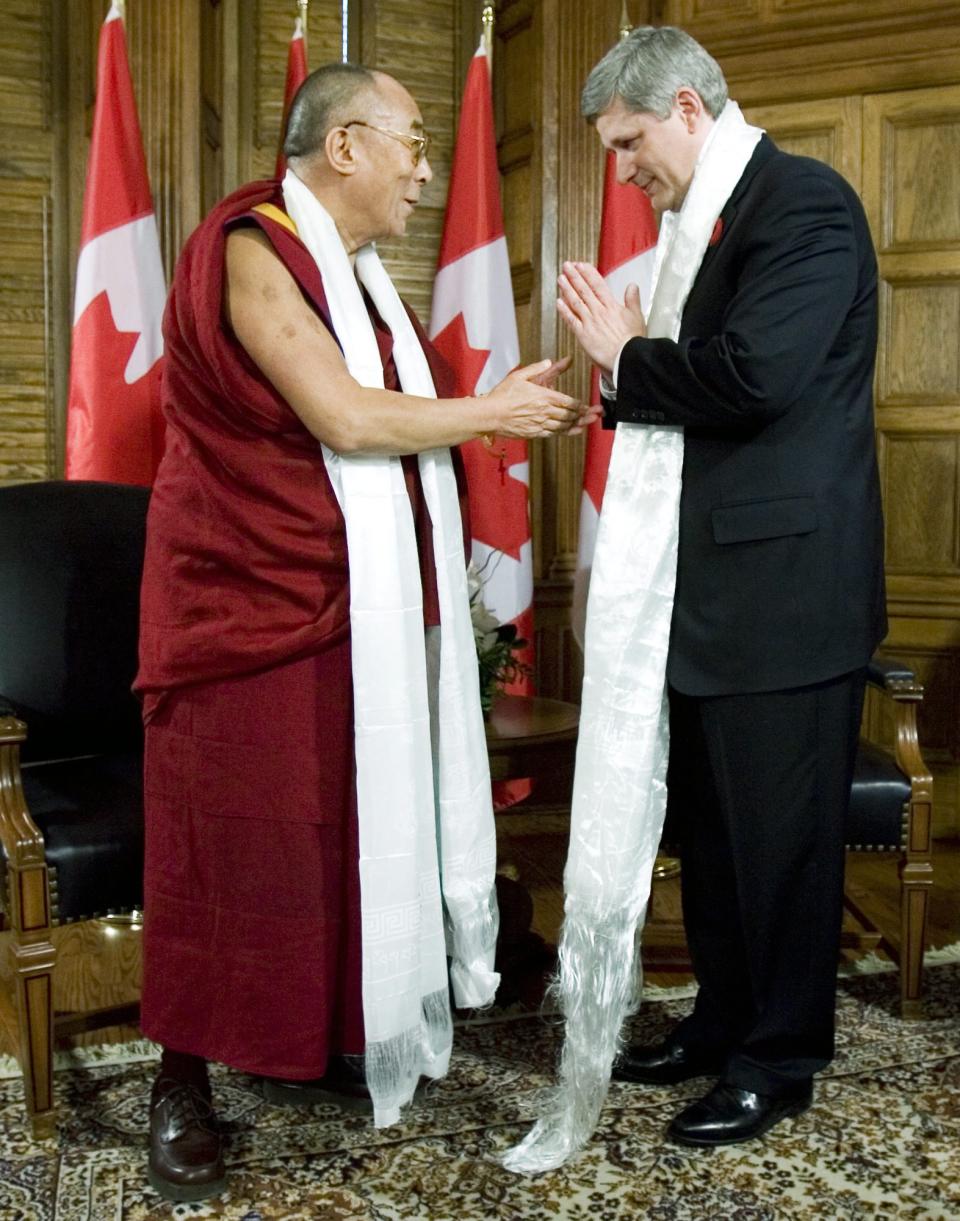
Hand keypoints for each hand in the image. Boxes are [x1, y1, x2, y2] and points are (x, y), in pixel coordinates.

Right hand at [484, 359, 584, 439]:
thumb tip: (549, 361)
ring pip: (563, 426)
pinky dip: (565, 432)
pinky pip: (553, 433)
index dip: (580, 405)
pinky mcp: (534, 433)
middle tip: (596, 415)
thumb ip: (537, 368)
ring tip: (587, 423)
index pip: (567, 402)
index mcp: (542, 396)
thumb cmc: (502, 395)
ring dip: (577, 424)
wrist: (490, 414)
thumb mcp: (519, 376)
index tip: (588, 405)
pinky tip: (572, 431)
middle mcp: (543, 411)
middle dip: (584, 415)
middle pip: (569, 415)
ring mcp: (539, 423)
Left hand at [557, 261, 645, 375]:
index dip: (588, 273)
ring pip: (575, 302)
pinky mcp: (582, 335)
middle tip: (566, 266)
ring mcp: (589, 322)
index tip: (581, 265)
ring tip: (560, 279)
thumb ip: (633, 300)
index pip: (597, 284)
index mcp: (611, 306)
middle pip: (583, 289)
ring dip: (566, 289)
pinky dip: (564, 310)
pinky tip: (558, 302)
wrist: (625, 358)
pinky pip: (571, 320)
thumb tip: (632, 286)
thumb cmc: (632, 341)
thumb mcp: (637, 317)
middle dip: (574, 276)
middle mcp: (598, 311)